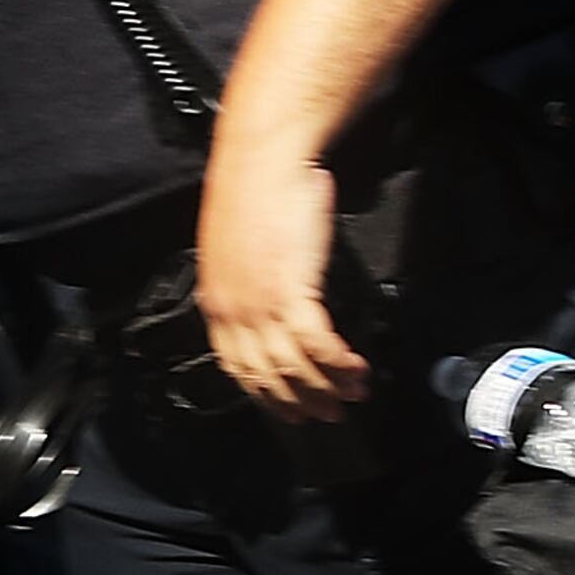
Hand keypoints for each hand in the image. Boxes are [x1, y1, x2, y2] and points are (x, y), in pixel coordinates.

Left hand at [196, 151, 366, 420]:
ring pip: (294, 366)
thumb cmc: (255, 189)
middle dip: (299, 402)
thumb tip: (275, 296)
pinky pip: (318, 344)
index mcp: (217, 300)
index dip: (264, 393)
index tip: (287, 408)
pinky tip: (357, 369)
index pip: (236, 364)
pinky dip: (339, 363)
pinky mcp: (292, 291)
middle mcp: (233, 310)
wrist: (262, 159)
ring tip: (353, 396)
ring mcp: (260, 303)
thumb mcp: (239, 243)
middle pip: (266, 374)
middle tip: (327, 414)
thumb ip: (249, 278)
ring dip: (327, 388)